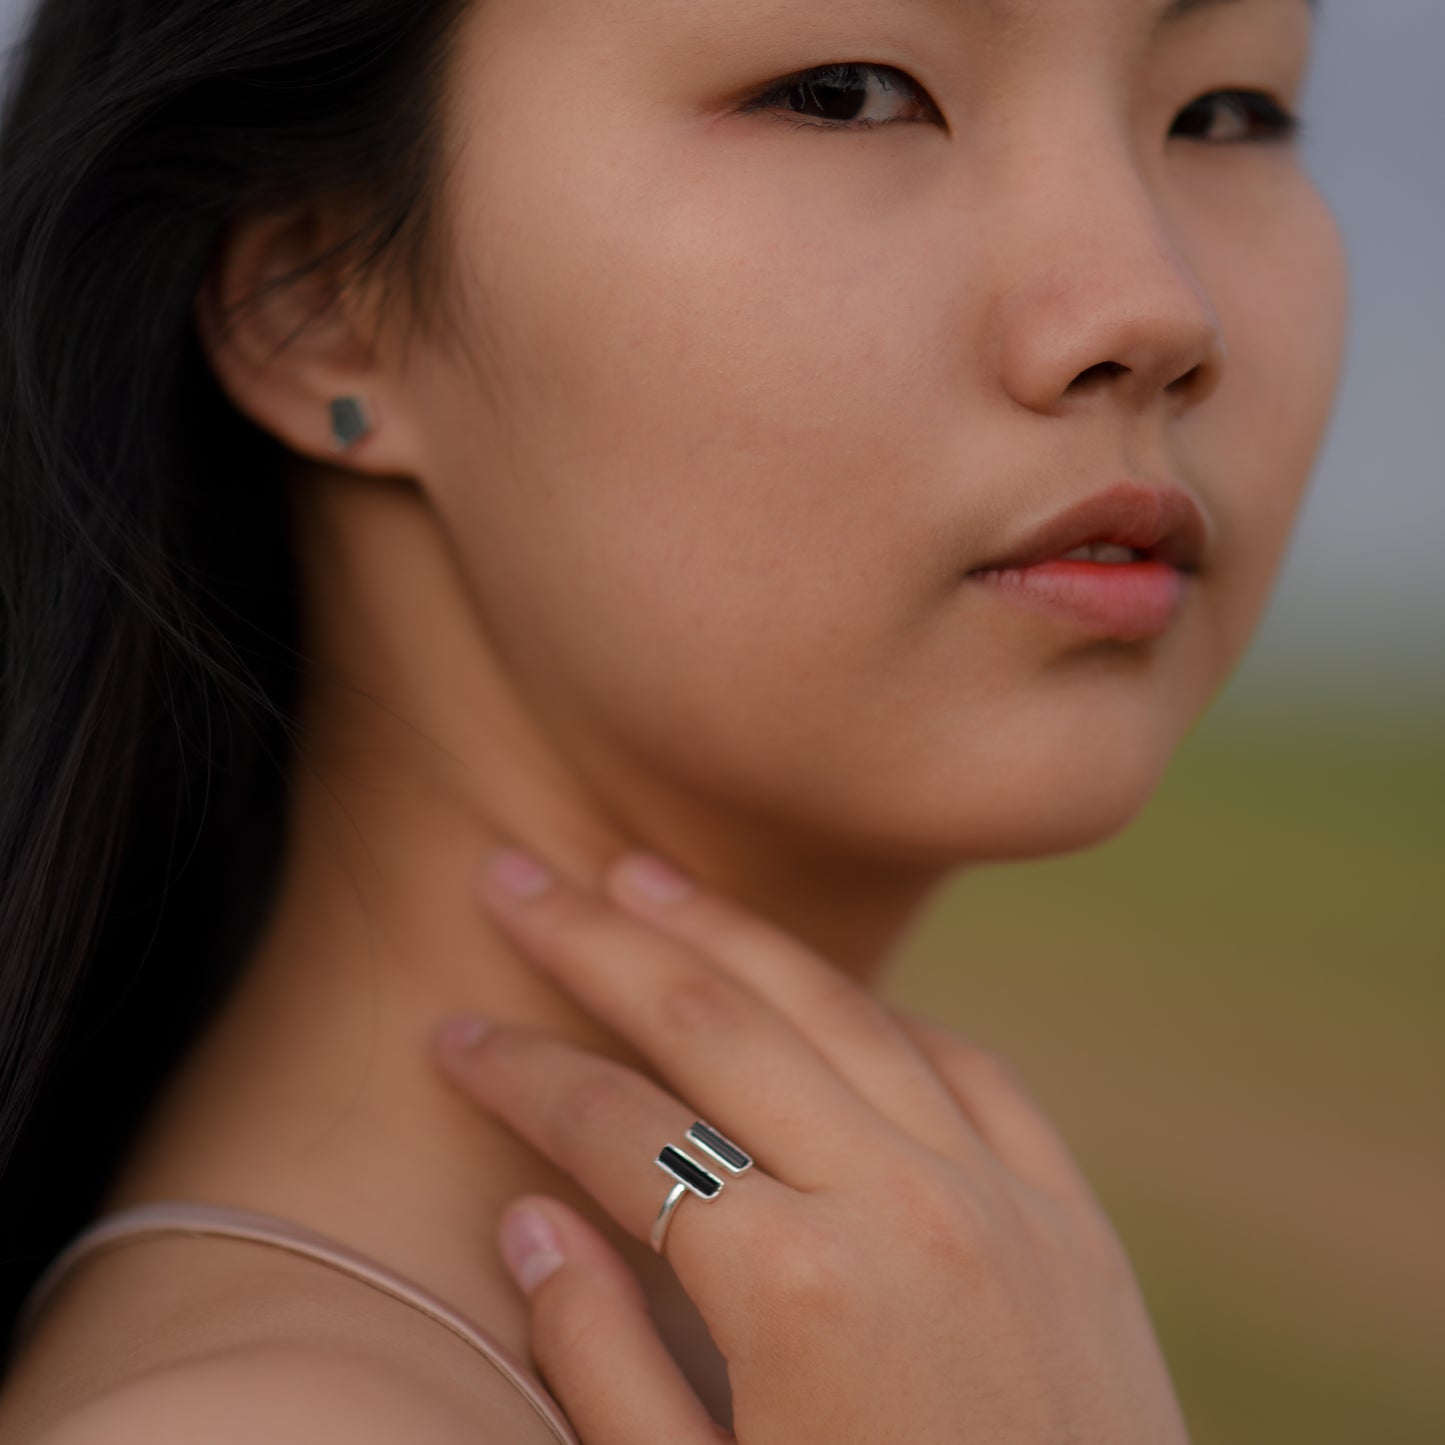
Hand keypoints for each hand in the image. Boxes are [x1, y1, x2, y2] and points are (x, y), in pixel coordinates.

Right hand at [430, 849, 1191, 1444]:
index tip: (451, 1031)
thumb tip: (531, 1220)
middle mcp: (901, 1206)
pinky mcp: (1068, 1218)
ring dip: (728, 931)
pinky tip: (819, 989)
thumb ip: (603, 1367)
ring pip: (839, 1009)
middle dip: (596, 942)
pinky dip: (880, 1014)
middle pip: (712, 1021)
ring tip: (641, 877)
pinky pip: (963, 1067)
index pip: (614, 1130)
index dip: (517, 1073)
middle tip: (516, 876)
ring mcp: (999, 1198)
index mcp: (794, 1291)